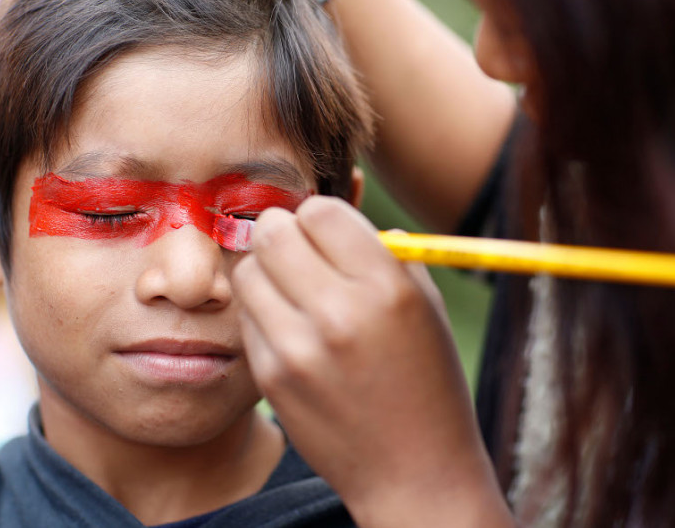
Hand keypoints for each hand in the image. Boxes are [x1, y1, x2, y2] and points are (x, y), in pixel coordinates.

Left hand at [232, 197, 512, 526]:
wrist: (413, 469)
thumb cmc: (427, 379)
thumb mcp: (423, 306)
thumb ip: (381, 251)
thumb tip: (330, 205)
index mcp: (387, 287)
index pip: (321, 211)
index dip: (322, 218)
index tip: (328, 235)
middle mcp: (339, 313)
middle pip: (274, 232)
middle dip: (286, 234)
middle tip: (301, 254)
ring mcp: (299, 348)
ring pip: (248, 270)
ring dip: (268, 272)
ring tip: (296, 295)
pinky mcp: (271, 377)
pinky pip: (247, 317)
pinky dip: (264, 314)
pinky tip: (293, 332)